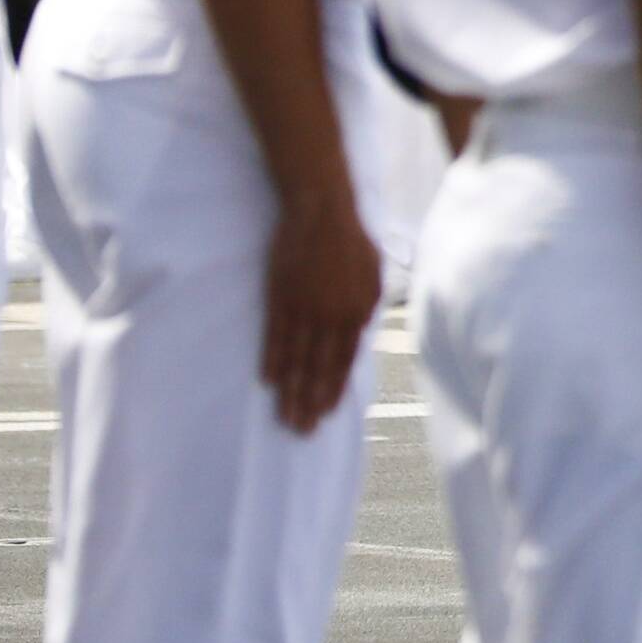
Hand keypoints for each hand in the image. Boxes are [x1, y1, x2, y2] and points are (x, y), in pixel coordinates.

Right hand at [260, 186, 386, 432]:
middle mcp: (332, 315)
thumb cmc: (350, 241)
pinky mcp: (281, 298)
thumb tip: (359, 336)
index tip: (325, 413)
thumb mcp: (372, 275)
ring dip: (291, 390)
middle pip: (320, 368)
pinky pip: (276, 336)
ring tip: (285, 417)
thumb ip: (366, 308)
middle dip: (311, 402)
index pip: (344, 361)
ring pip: (297, 359)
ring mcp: (305, 308)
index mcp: (357, 311)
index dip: (333, 389)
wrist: (323, 210)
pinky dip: (273, 360)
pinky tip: (268, 382)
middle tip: (302, 432)